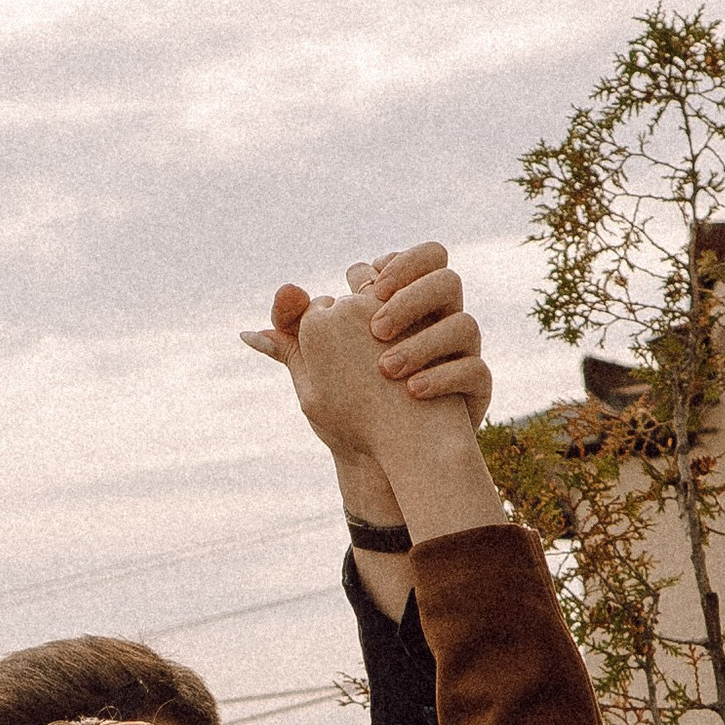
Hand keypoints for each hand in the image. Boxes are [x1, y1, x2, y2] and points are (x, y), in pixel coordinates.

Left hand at [241, 240, 490, 451]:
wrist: (383, 461)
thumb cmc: (350, 409)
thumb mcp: (318, 376)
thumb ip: (293, 346)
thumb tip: (249, 332)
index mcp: (402, 307)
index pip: (408, 263)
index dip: (392, 266)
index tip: (361, 287)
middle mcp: (436, 323)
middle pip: (445, 277)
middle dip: (412, 293)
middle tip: (376, 324)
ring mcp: (460, 355)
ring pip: (466, 323)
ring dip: (425, 341)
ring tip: (386, 369)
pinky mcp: (475, 389)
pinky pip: (475, 371)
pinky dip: (444, 378)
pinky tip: (411, 391)